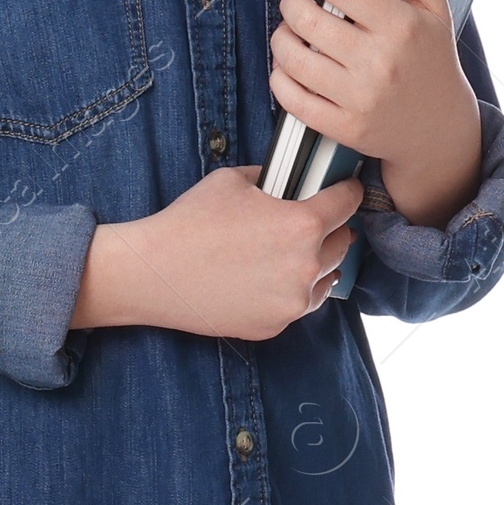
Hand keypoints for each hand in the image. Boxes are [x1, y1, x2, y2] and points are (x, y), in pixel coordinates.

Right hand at [68, 164, 359, 340]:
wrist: (154, 274)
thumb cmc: (189, 222)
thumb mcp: (234, 180)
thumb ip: (274, 179)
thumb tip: (291, 179)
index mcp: (302, 223)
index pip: (349, 201)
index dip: (347, 190)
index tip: (344, 189)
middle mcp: (306, 266)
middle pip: (344, 241)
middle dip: (332, 227)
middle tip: (312, 220)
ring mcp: (293, 301)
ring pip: (328, 276)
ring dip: (318, 261)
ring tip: (292, 251)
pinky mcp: (276, 325)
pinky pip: (302, 303)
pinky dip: (295, 289)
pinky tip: (272, 277)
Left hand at [273, 0, 482, 226]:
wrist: (440, 128)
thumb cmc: (433, 61)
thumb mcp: (433, 9)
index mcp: (400, 26)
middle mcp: (379, 62)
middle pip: (309, 21)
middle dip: (289, 4)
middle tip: (293, 1)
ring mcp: (360, 98)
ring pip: (294, 59)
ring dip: (280, 39)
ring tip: (289, 33)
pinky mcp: (345, 128)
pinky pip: (293, 100)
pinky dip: (279, 78)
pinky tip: (287, 67)